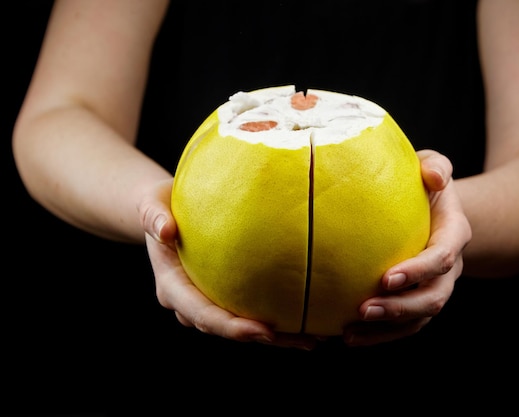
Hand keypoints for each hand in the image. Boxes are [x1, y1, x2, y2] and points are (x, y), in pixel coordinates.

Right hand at [140, 179, 317, 349]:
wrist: (162, 215)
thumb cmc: (159, 206)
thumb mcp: (151, 205)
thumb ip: (154, 216)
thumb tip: (165, 230)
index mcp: (172, 287)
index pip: (203, 315)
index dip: (232, 327)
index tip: (265, 331)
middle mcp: (188, 303)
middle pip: (227, 329)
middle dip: (264, 339)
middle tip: (305, 341)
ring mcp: (205, 302)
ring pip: (241, 327)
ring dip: (278, 338)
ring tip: (315, 339)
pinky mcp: (222, 296)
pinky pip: (248, 311)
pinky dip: (277, 321)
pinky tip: (307, 320)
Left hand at [344, 150, 471, 346]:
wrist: (436, 210)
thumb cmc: (426, 184)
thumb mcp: (433, 166)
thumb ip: (436, 166)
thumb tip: (433, 176)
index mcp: (454, 236)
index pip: (440, 258)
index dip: (417, 272)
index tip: (387, 278)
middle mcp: (449, 268)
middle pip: (432, 298)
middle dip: (400, 308)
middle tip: (364, 309)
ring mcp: (435, 288)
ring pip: (418, 319)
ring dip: (386, 329)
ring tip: (350, 333)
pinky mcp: (417, 301)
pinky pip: (403, 326)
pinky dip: (378, 335)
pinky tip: (347, 336)